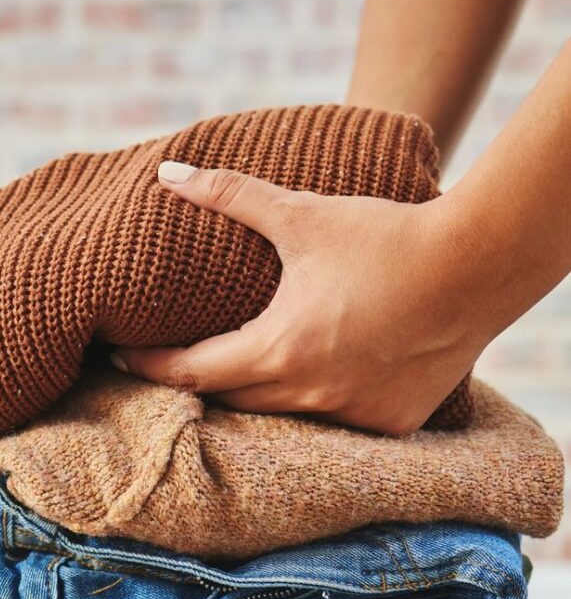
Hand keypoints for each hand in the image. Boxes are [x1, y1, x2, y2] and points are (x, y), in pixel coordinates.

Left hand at [113, 161, 495, 434]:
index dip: (150, 366)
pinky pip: (336, 424)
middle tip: (174, 361)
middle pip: (231, 401)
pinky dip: (318, 403)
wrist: (475, 267)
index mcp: (279, 349)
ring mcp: (352, 416)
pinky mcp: (388, 424)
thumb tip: (169, 174)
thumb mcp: (302, 215)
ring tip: (241, 369)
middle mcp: (310, 394)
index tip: (123, 356)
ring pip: (283, 417)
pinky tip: (315, 380)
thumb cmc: (385, 238)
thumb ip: (230, 195)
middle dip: (199, 383)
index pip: (190, 373)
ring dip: (258, 396)